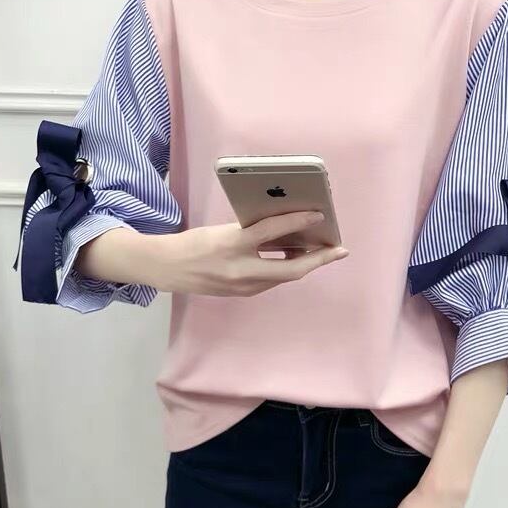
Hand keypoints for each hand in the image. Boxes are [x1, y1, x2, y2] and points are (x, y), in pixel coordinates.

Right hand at [158, 210, 348, 295]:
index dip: (297, 222)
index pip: (270, 232)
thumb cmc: (193, 243)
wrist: (168, 269)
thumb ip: (250, 231)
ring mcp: (242, 287)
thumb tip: (282, 227)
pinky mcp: (242, 293)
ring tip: (322, 250)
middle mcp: (240, 271)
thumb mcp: (222, 230)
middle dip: (318, 260)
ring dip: (304, 264)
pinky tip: (296, 258)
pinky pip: (271, 280)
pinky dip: (286, 268)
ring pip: (282, 277)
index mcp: (231, 246)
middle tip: (339, 250)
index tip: (318, 214)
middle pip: (290, 270)